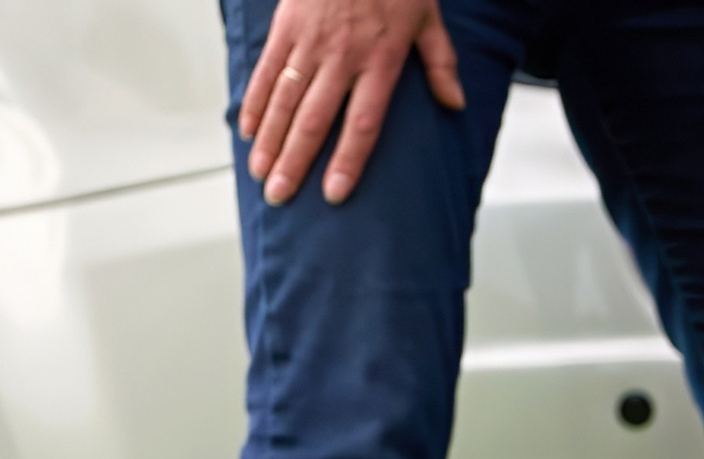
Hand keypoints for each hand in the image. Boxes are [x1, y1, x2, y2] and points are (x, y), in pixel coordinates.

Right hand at [239, 0, 466, 205]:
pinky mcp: (286, 25)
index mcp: (381, 61)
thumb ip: (440, 63)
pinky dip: (256, 101)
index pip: (363, 124)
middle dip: (295, 161)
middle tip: (280, 195)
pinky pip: (267, 69)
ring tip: (260, 173)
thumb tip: (455, 103)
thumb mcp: (428, 18)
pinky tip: (248, 130)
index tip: (333, 194)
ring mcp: (310, 42)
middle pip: (316, 120)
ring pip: (286, 99)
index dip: (347, 161)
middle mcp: (342, 57)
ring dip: (271, 140)